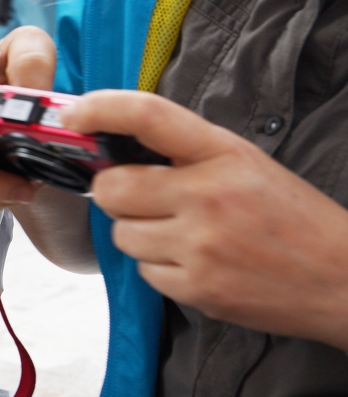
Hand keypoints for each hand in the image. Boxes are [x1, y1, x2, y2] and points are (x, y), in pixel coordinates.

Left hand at [67, 91, 347, 349]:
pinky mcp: (198, 288)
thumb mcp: (245, 164)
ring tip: (184, 235)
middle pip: (111, 187)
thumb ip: (185, 152)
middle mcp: (208, 196)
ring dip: (139, 233)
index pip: (148, 116)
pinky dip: (160, 268)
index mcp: (223, 154)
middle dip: (118, 192)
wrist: (343, 279)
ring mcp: (201, 246)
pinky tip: (197, 263)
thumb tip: (113, 144)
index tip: (75, 113)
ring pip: (121, 233)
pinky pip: (143, 271)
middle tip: (146, 197)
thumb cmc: (290, 216)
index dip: (101, 108)